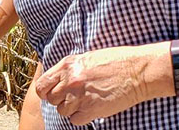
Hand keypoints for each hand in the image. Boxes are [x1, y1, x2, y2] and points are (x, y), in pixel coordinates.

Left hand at [36, 43, 169, 125]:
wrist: (137, 71)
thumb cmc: (115, 61)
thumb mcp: (86, 58)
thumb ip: (68, 69)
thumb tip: (56, 79)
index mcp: (67, 65)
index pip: (41, 85)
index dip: (45, 91)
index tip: (51, 93)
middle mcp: (70, 81)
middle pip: (51, 99)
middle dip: (60, 99)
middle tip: (72, 96)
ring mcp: (80, 96)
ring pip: (62, 111)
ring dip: (71, 108)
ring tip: (84, 101)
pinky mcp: (92, 110)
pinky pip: (75, 120)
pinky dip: (81, 117)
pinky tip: (91, 108)